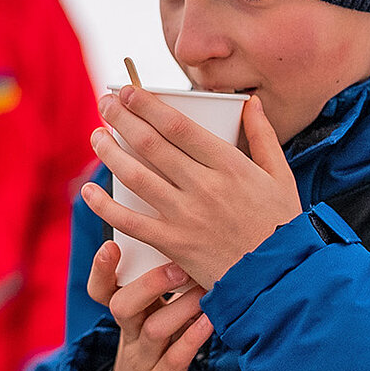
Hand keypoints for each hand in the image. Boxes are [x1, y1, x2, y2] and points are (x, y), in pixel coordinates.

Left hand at [86, 87, 299, 287]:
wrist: (280, 279)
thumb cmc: (282, 226)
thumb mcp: (281, 177)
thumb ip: (263, 136)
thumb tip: (251, 102)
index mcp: (231, 165)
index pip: (178, 125)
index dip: (147, 105)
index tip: (127, 91)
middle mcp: (205, 186)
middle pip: (151, 144)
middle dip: (122, 119)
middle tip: (103, 104)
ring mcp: (187, 216)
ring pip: (136, 176)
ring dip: (110, 152)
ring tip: (96, 136)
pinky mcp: (174, 244)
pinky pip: (130, 222)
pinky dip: (104, 206)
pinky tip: (88, 191)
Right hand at [88, 248, 211, 370]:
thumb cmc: (152, 350)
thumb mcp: (144, 320)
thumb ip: (154, 288)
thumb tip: (178, 242)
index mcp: (124, 315)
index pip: (101, 290)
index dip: (101, 269)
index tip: (111, 245)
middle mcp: (129, 334)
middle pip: (122, 306)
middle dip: (148, 284)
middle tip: (177, 267)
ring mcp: (145, 359)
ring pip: (153, 330)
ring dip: (180, 308)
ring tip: (204, 291)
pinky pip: (177, 358)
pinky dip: (193, 337)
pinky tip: (211, 321)